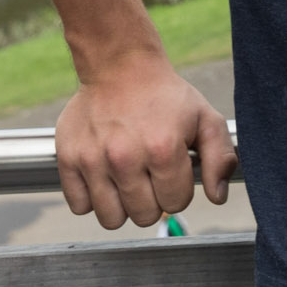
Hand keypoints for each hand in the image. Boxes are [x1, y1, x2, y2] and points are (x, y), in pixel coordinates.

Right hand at [55, 54, 235, 228]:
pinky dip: (93, 199)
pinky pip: (80, 206)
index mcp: (163, 149)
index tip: (174, 173)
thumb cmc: (166, 97)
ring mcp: (93, 160)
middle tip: (151, 177)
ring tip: (129, 182)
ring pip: (111, 219)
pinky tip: (105, 178)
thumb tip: (218, 198)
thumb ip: (219, 159)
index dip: (179, 191)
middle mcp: (125, 158)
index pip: (176, 203)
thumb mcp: (206, 120)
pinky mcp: (68, 159)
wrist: (120, 68)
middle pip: (144, 216)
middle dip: (154, 202)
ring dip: (124, 206)